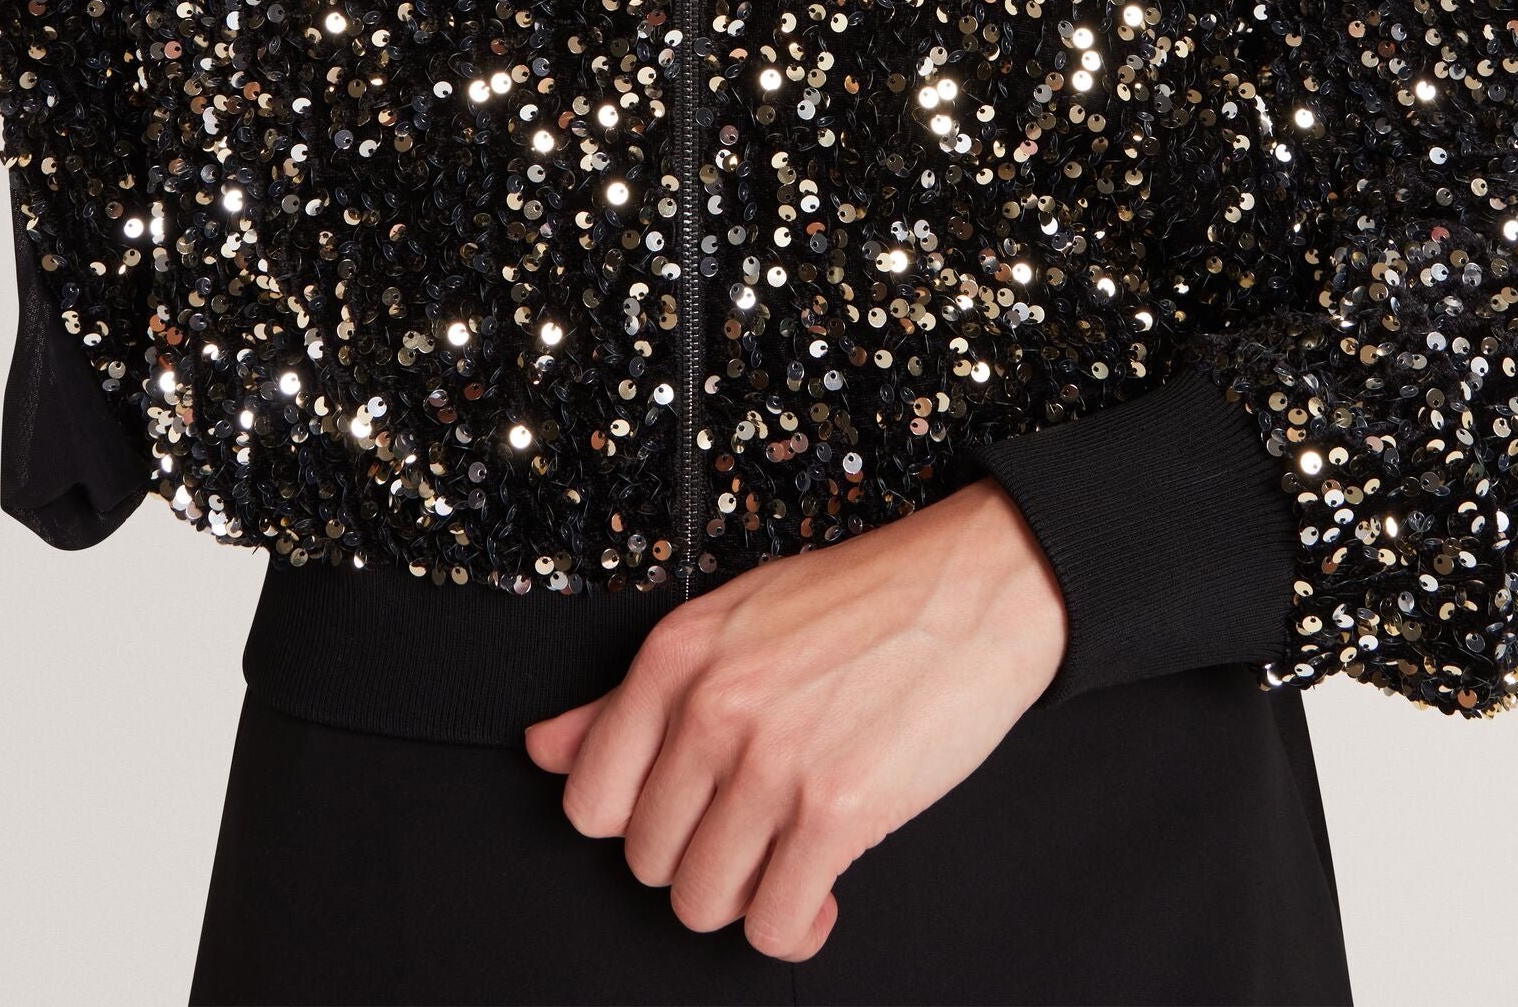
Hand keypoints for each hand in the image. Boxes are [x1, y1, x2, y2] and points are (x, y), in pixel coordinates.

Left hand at [521, 479, 1067, 961]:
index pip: (590, 797)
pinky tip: (825, 890)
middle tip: (753, 832)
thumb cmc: (858, 600)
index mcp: (675, 656)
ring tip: (788, 860)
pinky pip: (776, 925)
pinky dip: (797, 929)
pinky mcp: (837, 811)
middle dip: (700, 860)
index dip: (637, 821)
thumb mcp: (729, 620)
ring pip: (702, 902)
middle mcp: (711, 709)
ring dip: (746, 899)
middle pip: (647, 861)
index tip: (686, 810)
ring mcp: (771, 762)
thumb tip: (543, 748)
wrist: (974, 588)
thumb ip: (628, 695)